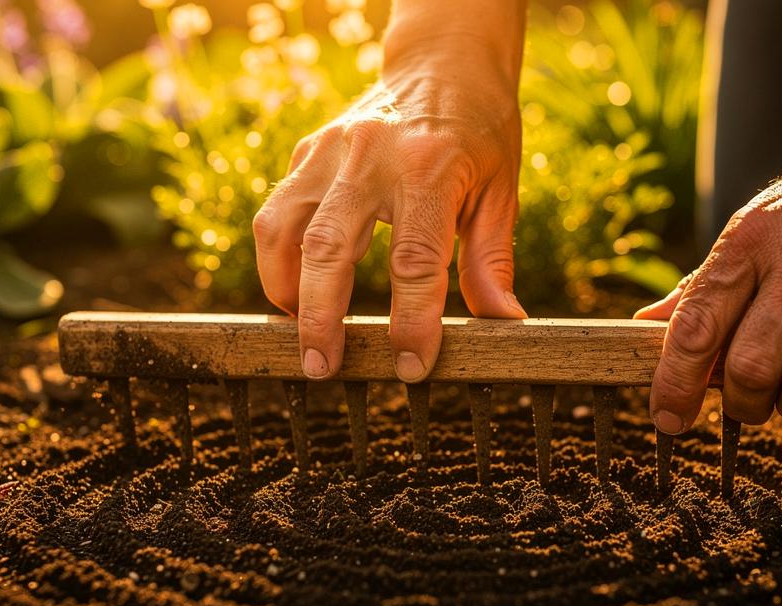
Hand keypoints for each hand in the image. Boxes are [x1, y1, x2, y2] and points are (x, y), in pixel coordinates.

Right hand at [253, 51, 524, 382]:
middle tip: (323, 368)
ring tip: (302, 334)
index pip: (415, 262)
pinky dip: (279, 259)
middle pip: (329, 249)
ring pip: (283, 227)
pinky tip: (296, 292)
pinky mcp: (308, 150)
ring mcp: (331, 150)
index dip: (412, 322)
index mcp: (430, 168)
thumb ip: (491, 261)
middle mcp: (371, 155)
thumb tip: (504, 325)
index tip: (409, 367)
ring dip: (285, 289)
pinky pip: (278, 212)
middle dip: (322, 318)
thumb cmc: (479, 132)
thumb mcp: (499, 191)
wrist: (444, 61)